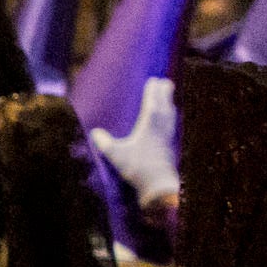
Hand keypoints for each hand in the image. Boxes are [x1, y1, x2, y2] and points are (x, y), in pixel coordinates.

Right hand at [87, 75, 179, 206]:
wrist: (159, 186)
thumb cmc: (137, 167)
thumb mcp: (116, 155)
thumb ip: (105, 143)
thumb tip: (94, 133)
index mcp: (149, 124)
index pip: (153, 102)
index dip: (153, 91)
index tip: (153, 80)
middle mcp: (161, 127)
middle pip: (165, 105)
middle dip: (164, 93)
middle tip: (164, 82)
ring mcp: (168, 137)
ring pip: (170, 116)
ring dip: (169, 105)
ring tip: (168, 98)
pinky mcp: (171, 147)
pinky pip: (171, 127)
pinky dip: (170, 119)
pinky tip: (168, 123)